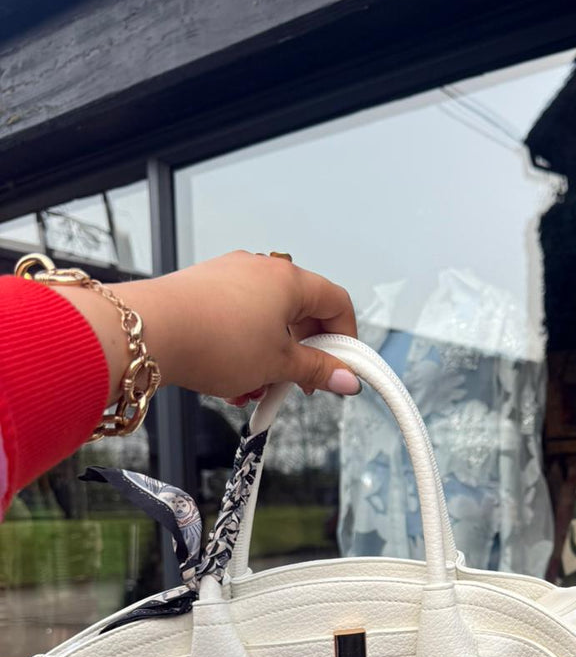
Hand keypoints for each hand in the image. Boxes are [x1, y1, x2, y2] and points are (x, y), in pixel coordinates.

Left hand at [65, 251, 360, 403]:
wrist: (148, 332)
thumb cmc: (214, 340)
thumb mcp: (278, 365)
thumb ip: (317, 371)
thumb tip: (347, 379)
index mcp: (289, 279)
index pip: (336, 302)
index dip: (345, 338)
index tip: (340, 367)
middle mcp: (261, 269)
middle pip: (301, 312)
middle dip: (302, 354)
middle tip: (297, 384)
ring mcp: (229, 276)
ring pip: (267, 321)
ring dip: (270, 357)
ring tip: (254, 387)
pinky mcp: (203, 289)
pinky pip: (238, 320)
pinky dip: (243, 348)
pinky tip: (230, 378)